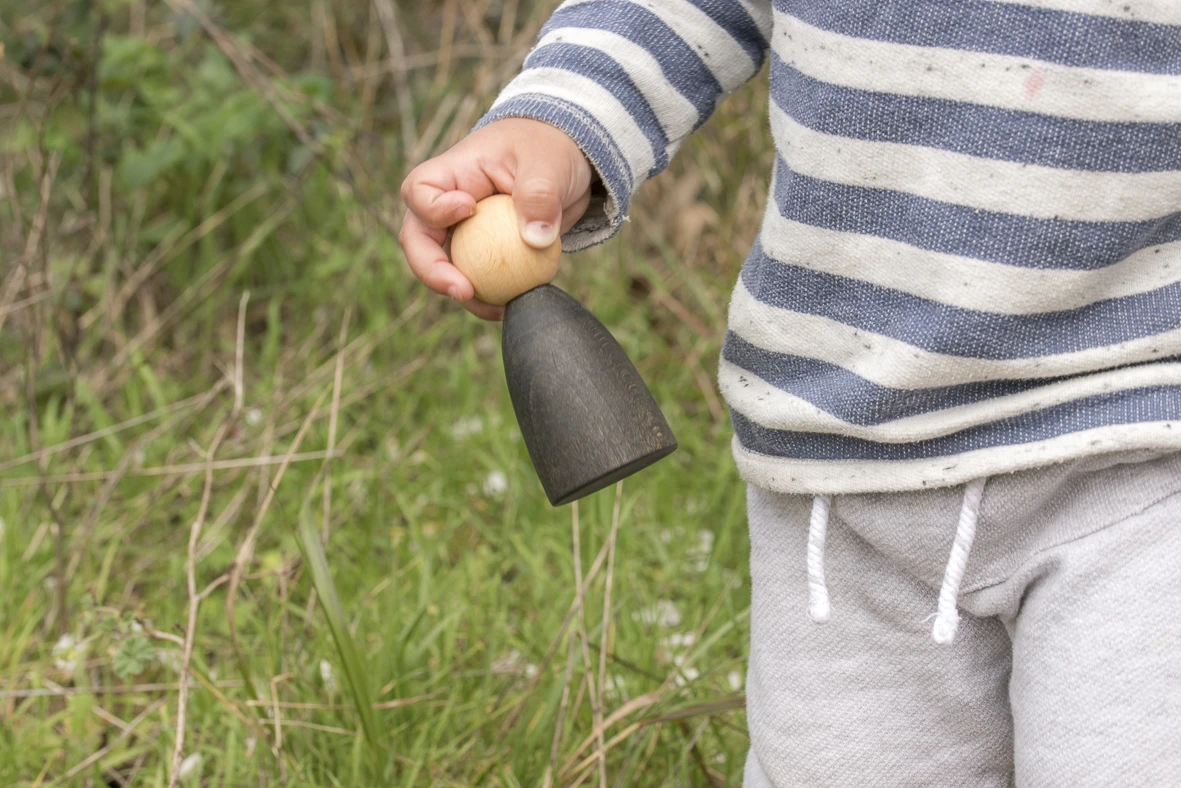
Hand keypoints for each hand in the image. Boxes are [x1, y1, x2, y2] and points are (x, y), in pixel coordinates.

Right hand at [399, 118, 593, 319]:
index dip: (433, 208)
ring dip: (465, 293)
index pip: (420, 191)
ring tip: (496, 309)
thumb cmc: (549, 149)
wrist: (566, 160)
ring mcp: (463, 231)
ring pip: (445, 267)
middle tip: (464, 291)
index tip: (468, 210)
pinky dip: (490, 296)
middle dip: (432, 270)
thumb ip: (540, 195)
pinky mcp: (484, 252)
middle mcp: (448, 204)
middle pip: (419, 240)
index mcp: (453, 172)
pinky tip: (512, 306)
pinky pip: (478, 278)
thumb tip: (535, 240)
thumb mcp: (548, 163)